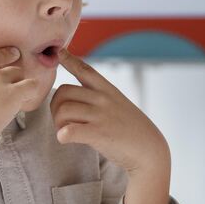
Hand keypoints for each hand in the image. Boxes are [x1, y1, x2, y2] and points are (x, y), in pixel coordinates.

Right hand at [0, 47, 40, 154]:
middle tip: (13, 84)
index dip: (1, 58)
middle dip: (9, 74)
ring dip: (18, 84)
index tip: (9, 59)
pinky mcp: (12, 95)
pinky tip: (24, 101)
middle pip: (7, 64)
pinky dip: (30, 92)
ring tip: (15, 98)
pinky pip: (31, 86)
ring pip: (19, 74)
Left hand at [51, 49, 167, 173]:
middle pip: (63, 91)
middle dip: (55, 106)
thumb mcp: (119, 105)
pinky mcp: (99, 133)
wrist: (149, 150)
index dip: (70, 60)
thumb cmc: (132, 130)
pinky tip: (65, 139)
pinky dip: (62, 135)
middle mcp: (103, 99)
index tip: (59, 53)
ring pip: (63, 111)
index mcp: (108, 90)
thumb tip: (76, 98)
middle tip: (61, 121)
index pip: (85, 70)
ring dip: (57, 123)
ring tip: (65, 132)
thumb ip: (100, 98)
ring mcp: (101, 115)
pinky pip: (69, 131)